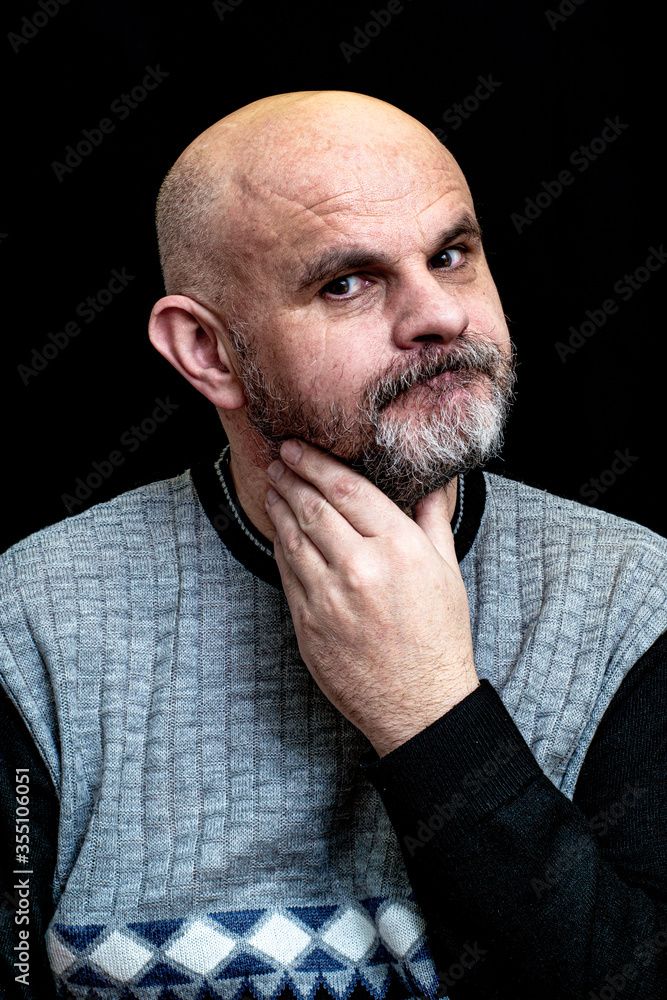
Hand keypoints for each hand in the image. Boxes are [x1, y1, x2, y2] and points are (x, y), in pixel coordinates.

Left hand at [264, 438, 478, 756]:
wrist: (420, 705)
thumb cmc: (439, 638)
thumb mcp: (447, 571)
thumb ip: (432, 519)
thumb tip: (431, 480)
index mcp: (399, 548)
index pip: (348, 490)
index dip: (317, 464)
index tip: (299, 448)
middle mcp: (360, 568)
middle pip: (313, 508)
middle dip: (291, 477)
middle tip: (279, 459)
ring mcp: (329, 598)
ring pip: (293, 538)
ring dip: (279, 507)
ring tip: (273, 487)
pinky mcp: (308, 624)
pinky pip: (287, 573)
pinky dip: (280, 546)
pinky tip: (279, 530)